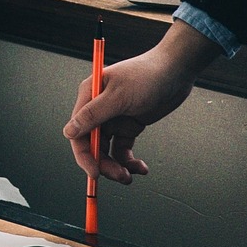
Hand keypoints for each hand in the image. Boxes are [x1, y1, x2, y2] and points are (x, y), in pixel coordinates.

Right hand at [62, 25, 218, 183]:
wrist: (177, 69)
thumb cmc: (148, 75)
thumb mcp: (119, 96)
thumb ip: (93, 115)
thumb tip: (69, 132)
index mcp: (89, 97)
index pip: (78, 132)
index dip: (84, 155)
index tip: (95, 173)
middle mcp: (98, 109)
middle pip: (92, 145)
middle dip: (104, 163)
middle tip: (120, 176)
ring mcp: (114, 118)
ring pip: (108, 150)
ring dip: (117, 165)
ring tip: (131, 175)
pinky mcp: (130, 125)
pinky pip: (123, 148)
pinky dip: (130, 160)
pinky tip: (140, 167)